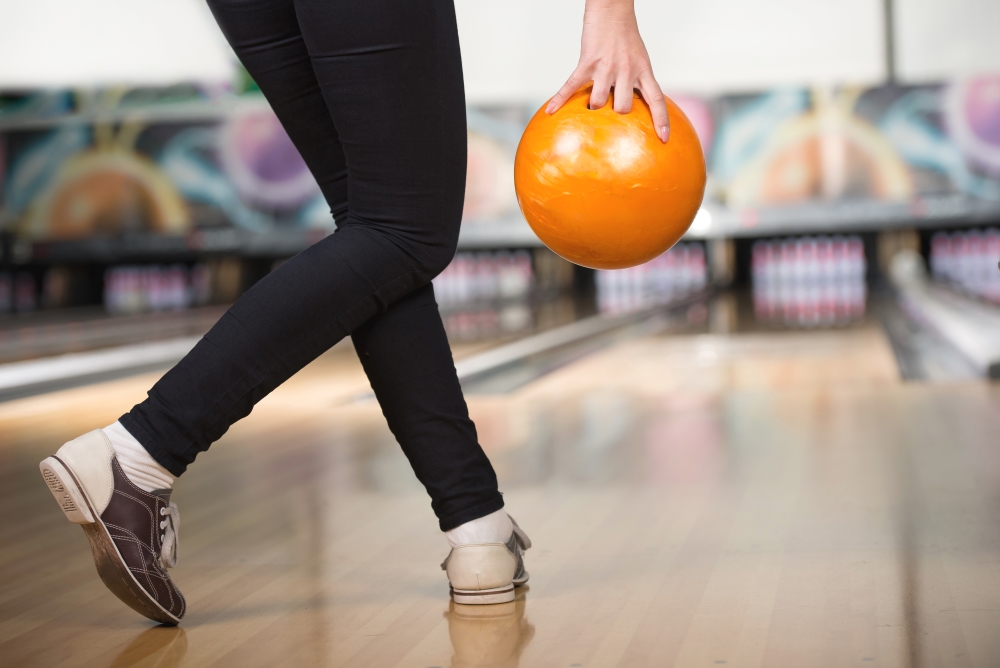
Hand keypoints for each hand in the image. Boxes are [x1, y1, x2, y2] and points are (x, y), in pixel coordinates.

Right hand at [546, 0, 668, 141]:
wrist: (612, 9)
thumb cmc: (625, 35)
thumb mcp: (639, 59)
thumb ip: (636, 81)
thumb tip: (628, 105)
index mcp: (643, 71)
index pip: (656, 100)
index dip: (661, 121)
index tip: (663, 139)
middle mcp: (627, 71)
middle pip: (623, 108)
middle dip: (615, 113)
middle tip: (611, 109)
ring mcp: (606, 67)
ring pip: (599, 101)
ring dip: (594, 105)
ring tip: (593, 102)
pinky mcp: (587, 62)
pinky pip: (571, 86)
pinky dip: (560, 99)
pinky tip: (551, 110)